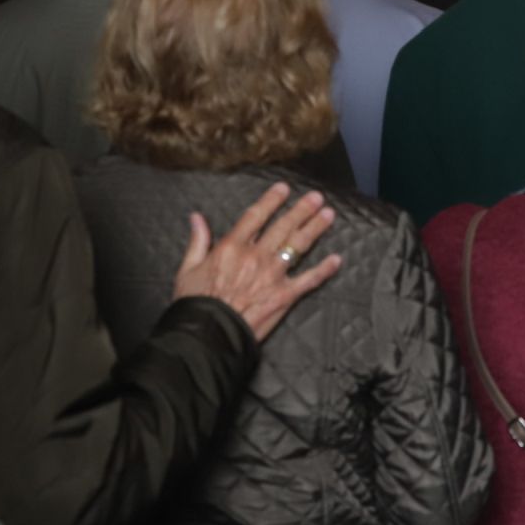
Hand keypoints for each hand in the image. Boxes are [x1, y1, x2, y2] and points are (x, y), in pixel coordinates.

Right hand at [172, 182, 341, 341]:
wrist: (208, 335)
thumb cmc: (196, 304)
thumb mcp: (188, 269)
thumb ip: (197, 241)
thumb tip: (196, 218)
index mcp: (232, 248)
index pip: (255, 216)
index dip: (271, 200)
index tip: (284, 188)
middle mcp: (256, 256)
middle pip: (283, 226)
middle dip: (302, 209)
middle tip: (316, 197)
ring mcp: (273, 275)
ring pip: (298, 245)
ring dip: (315, 228)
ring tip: (329, 214)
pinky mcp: (285, 295)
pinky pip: (309, 279)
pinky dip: (324, 269)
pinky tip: (337, 260)